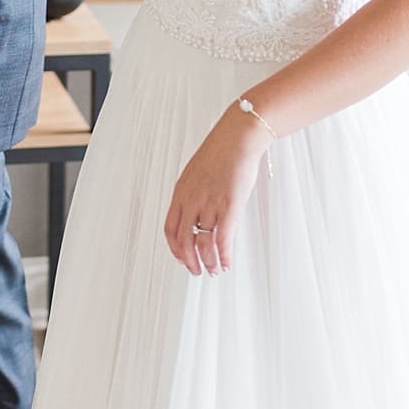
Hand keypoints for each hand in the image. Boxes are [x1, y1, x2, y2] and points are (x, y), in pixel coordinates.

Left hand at [163, 105, 271, 275]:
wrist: (238, 138)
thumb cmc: (221, 151)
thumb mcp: (197, 172)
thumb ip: (194, 192)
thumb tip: (199, 209)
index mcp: (181, 192)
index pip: (170, 228)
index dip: (174, 248)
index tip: (181, 257)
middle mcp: (192, 201)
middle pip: (183, 241)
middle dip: (189, 261)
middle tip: (196, 271)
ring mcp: (209, 205)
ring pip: (203, 244)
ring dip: (208, 262)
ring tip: (214, 270)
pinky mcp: (229, 207)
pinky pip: (223, 240)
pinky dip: (223, 256)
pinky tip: (226, 263)